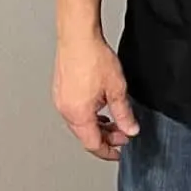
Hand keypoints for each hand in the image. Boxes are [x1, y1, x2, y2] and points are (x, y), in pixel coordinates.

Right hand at [54, 33, 137, 160]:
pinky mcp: (60, 91)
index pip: (93, 144)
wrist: (78, 37)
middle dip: (106, 138)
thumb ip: (124, 114)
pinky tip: (100, 109)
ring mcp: (61, 100)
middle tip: (123, 134)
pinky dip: (89, 116)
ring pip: (80, 124)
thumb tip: (130, 130)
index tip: (119, 153)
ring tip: (114, 121)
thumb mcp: (117, 90)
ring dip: (98, 127)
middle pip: (85, 136)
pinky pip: (74, 112)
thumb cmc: (93, 58)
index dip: (108, 151)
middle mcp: (66, 110)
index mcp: (78, 114)